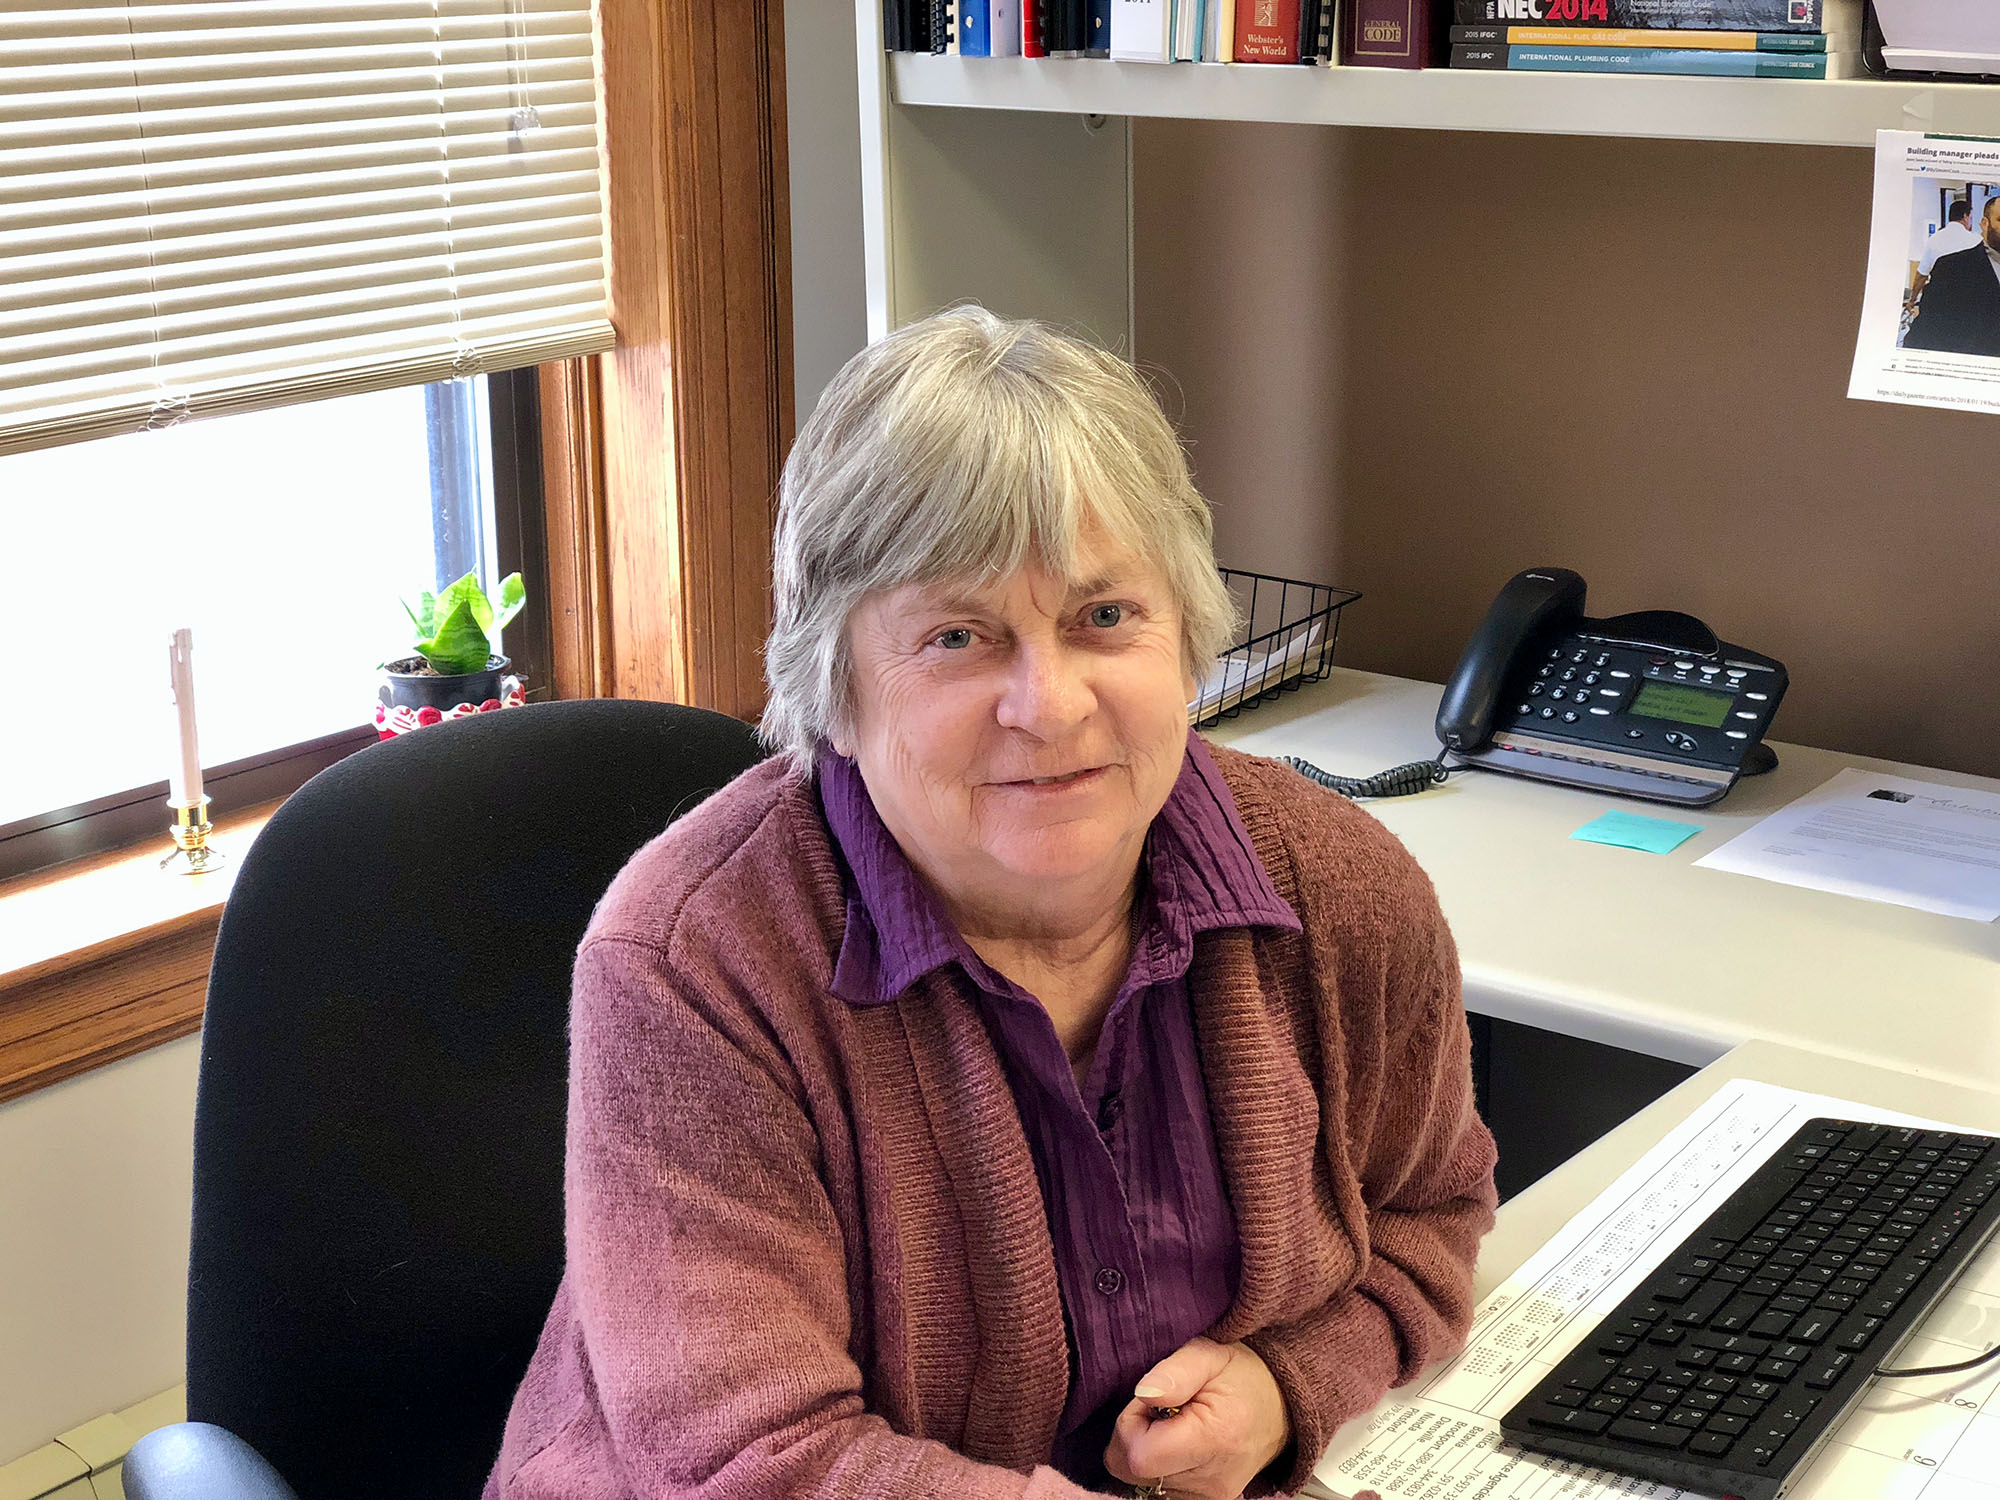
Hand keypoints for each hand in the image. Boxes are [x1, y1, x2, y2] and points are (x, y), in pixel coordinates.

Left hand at [1102, 1337, 1289, 1499]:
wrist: (1283, 1405)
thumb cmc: (1242, 1375)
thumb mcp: (1208, 1355)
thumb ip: (1174, 1372)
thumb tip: (1143, 1394)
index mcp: (1213, 1439)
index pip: (1139, 1457)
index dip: (1130, 1425)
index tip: (1150, 1403)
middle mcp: (1212, 1479)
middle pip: (1135, 1472)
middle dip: (1135, 1437)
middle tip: (1162, 1410)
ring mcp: (1211, 1496)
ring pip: (1144, 1482)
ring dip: (1148, 1451)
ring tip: (1176, 1425)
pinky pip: (1160, 1488)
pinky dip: (1161, 1466)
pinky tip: (1180, 1444)